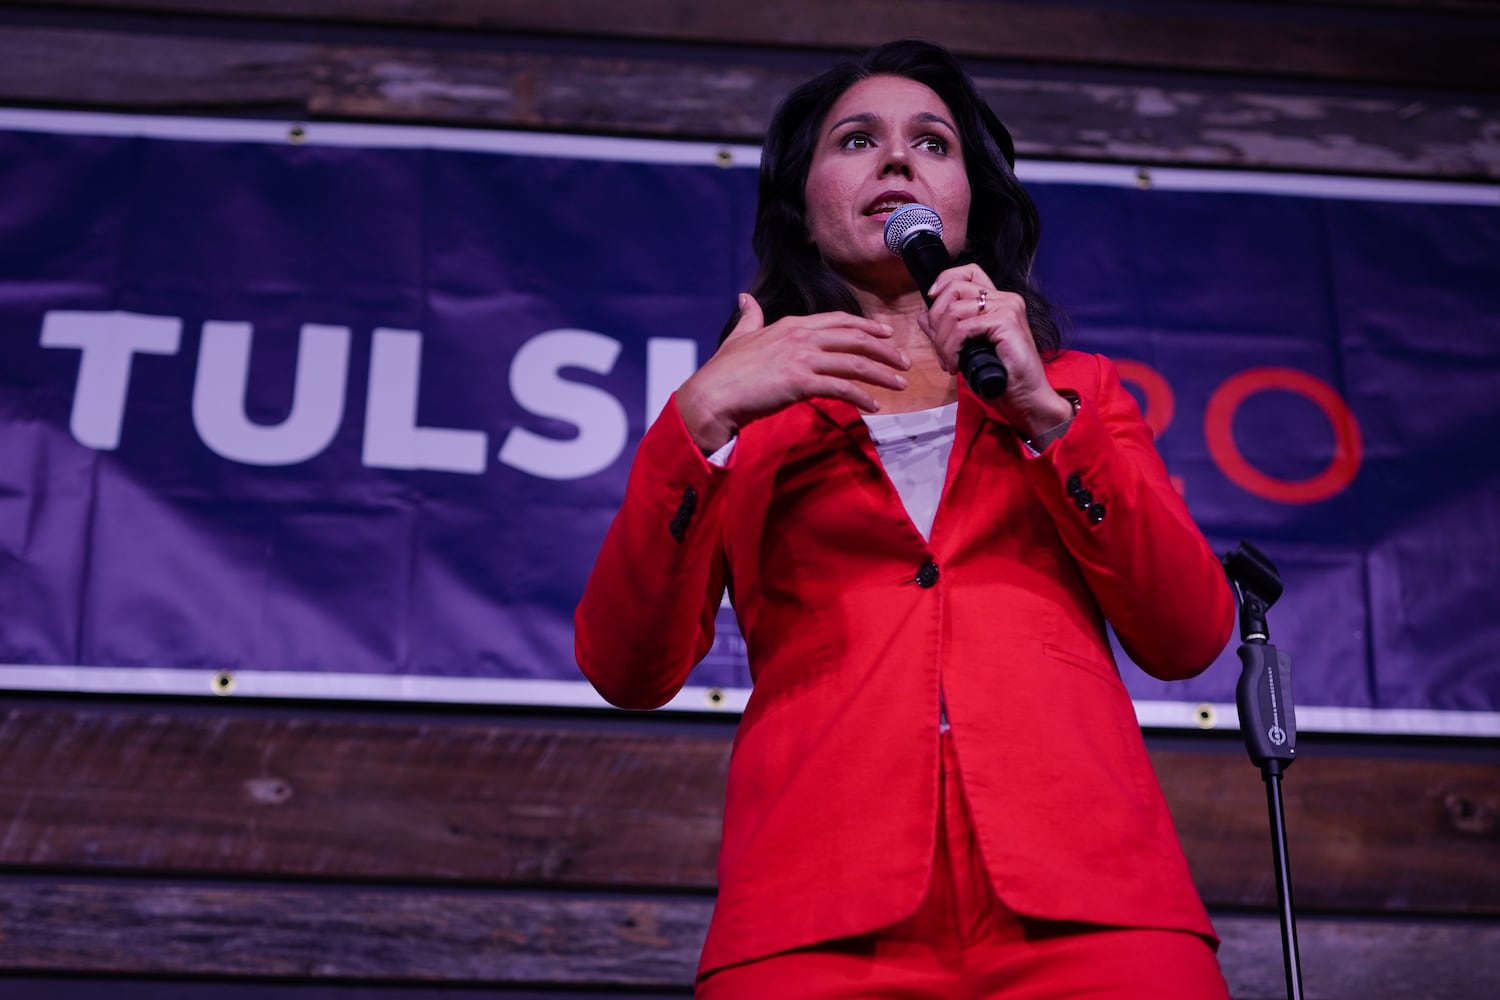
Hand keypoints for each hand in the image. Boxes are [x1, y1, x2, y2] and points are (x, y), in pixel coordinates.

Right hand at [676, 293, 911, 453]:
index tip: (887, 333)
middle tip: (904, 362)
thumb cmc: (724, 371)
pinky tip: (875, 407)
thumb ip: (750, 317)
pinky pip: (841, 388)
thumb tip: (745, 297)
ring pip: (854, 363)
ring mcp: (802, 359)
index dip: (867, 326)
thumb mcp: (740, 336)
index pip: (839, 321)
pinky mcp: (800, 382)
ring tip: (900, 384)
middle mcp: (801, 337)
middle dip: (884, 349)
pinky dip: (862, 397)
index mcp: (792, 325)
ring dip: (881, 374)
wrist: (712, 395)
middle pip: (855, 339)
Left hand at [917, 265, 1073, 437]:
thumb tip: (923, 315)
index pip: (969, 271)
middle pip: (955, 288)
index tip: (931, 300)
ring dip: (941, 340)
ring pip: (953, 310)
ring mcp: (1007, 308)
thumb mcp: (965, 350)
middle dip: (936, 318)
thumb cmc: (1000, 377)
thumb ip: (946, 330)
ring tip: (948, 361)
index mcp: (998, 301)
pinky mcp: (1005, 322)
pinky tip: (955, 365)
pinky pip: (962, 329)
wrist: (1026, 398)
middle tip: (940, 348)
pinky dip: (951, 349)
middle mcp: (1005, 298)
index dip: (945, 279)